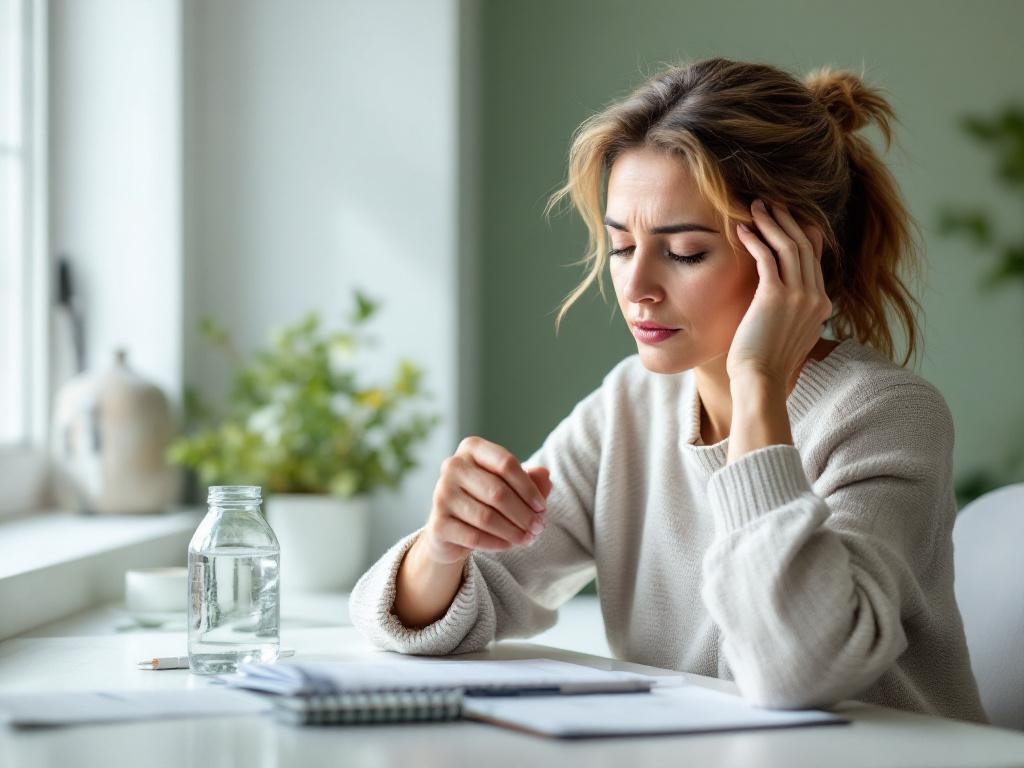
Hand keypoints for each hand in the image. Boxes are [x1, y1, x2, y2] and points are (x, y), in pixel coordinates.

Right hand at [420, 436, 550, 564]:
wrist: (452, 528)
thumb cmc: (487, 498)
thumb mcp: (511, 486)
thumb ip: (531, 480)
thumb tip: (545, 476)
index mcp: (471, 448)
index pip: (506, 464)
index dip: (529, 488)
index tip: (542, 507)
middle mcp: (453, 466)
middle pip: (498, 492)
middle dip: (524, 514)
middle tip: (539, 527)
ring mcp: (441, 493)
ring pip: (487, 517)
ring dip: (513, 531)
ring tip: (529, 538)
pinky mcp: (437, 523)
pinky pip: (474, 537)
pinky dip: (497, 543)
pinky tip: (510, 545)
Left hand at [727, 199, 831, 389]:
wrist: (761, 382)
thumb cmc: (766, 365)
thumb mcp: (789, 336)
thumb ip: (792, 316)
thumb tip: (781, 307)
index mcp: (821, 306)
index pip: (815, 258)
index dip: (801, 233)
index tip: (786, 217)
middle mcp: (816, 298)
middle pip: (804, 246)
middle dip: (786, 220)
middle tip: (769, 203)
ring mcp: (799, 297)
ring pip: (789, 247)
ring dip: (771, 223)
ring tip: (755, 206)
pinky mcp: (776, 298)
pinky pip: (767, 259)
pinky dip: (755, 240)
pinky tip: (741, 229)